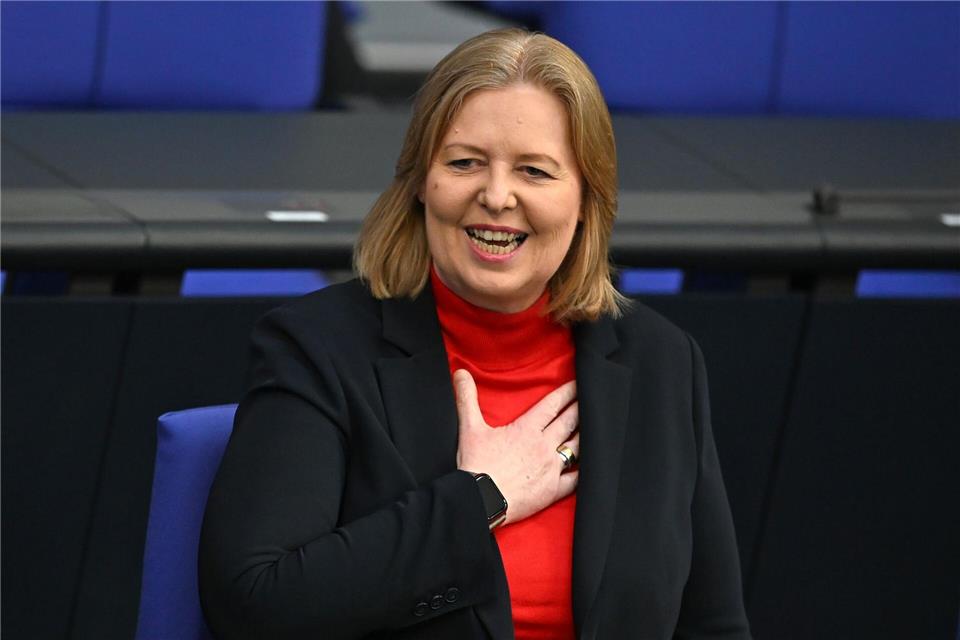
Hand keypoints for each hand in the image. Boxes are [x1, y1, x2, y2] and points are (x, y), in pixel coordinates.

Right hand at [454, 369, 579, 524]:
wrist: (480, 501)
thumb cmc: (476, 465)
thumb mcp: (469, 427)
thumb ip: (467, 398)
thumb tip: (460, 372)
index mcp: (527, 429)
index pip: (553, 405)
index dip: (568, 392)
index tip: (579, 384)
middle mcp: (544, 445)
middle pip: (570, 422)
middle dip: (582, 409)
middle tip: (594, 400)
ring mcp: (551, 468)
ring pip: (577, 447)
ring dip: (587, 436)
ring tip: (597, 429)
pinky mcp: (553, 490)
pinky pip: (576, 479)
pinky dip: (584, 471)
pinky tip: (591, 467)